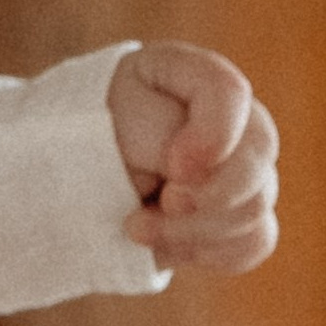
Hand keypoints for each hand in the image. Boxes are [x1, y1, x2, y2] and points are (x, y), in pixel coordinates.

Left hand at [108, 43, 279, 276]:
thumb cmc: (85, 141)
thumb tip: (198, 180)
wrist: (69, 179)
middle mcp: (232, 118)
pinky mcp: (239, 213)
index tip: (175, 170)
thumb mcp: (111, 124)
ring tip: (137, 225)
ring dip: (192, 230)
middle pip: (256, 158)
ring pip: (254, 207)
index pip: (230, 94)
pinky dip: (209, 250)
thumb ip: (165, 139)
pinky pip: (254, 240)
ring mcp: (242, 166)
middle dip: (205, 196)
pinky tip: (167, 242)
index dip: (212, 139)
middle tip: (160, 205)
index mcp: (194, 76)